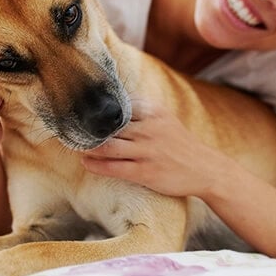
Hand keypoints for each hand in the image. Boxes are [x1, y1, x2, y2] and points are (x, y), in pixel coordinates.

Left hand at [81, 99, 231, 197]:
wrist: (205, 169)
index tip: (79, 109)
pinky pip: (114, 168)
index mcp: (154, 112)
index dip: (97, 108)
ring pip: (108, 147)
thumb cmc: (180, 144)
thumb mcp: (165, 119)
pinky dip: (96, 165)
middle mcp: (149, 129)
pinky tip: (86, 163)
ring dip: (88, 147)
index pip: (119, 105)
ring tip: (75, 147)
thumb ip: (141, 111)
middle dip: (87, 128)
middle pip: (108, 126)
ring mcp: (147, 151)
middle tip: (70, 130)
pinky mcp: (145, 172)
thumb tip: (112, 104)